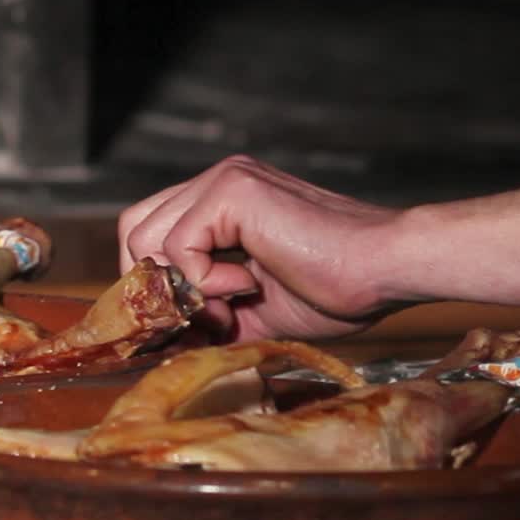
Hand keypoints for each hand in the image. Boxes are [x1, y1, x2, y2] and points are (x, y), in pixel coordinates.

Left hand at [118, 156, 402, 341]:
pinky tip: (251, 284)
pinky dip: (206, 280)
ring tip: (233, 304)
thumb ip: (201, 313)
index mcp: (219, 203)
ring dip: (183, 286)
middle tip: (207, 318)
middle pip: (133, 231)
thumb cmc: (335, 291)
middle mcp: (215, 182)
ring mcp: (222, 180)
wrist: (385, 271)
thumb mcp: (249, 310)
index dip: (156, 284)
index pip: (146, 234)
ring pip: (144, 237)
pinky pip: (178, 245)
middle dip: (156, 287)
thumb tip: (156, 338)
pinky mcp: (231, 189)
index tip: (196, 323)